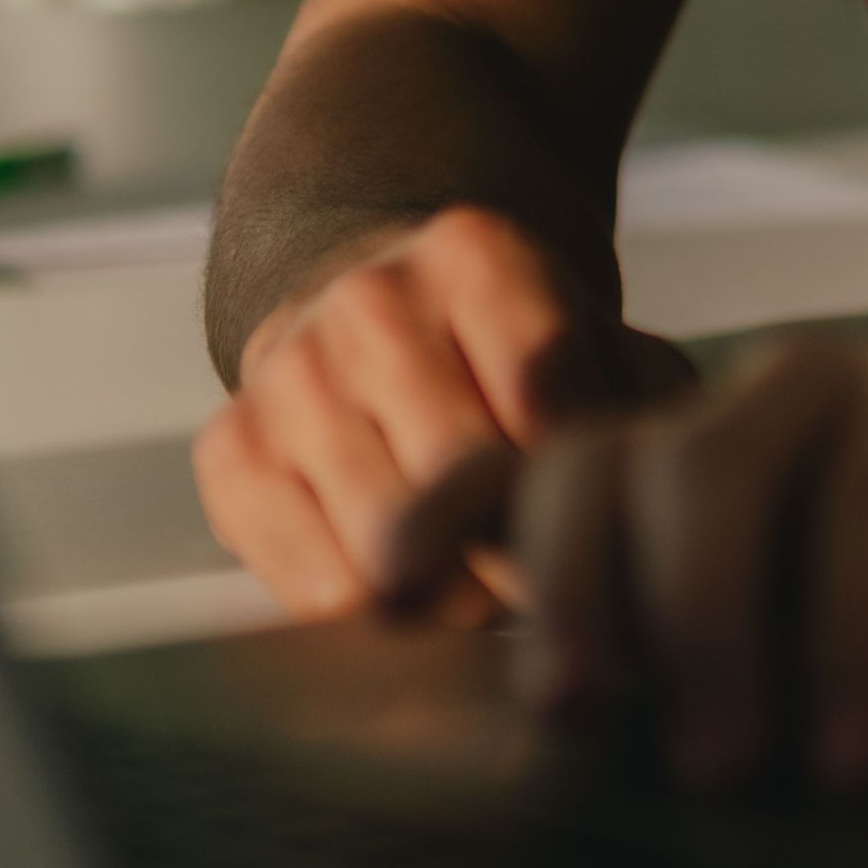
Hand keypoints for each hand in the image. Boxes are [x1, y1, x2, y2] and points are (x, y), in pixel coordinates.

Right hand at [193, 204, 688, 615]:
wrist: (376, 313)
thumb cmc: (516, 353)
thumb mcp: (596, 342)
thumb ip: (638, 406)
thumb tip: (633, 501)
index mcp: (474, 255)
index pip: (544, 401)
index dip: (577, 490)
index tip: (592, 525)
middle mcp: (369, 304)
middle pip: (460, 486)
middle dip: (515, 556)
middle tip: (540, 576)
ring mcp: (288, 374)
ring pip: (386, 554)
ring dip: (450, 598)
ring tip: (477, 579)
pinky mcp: (229, 449)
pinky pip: (312, 587)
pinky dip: (371, 612)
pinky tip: (400, 581)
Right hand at [369, 332, 867, 793]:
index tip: (851, 761)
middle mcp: (826, 389)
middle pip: (731, 456)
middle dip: (714, 614)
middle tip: (717, 768)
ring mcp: (706, 424)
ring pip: (608, 461)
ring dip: (579, 590)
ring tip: (579, 721)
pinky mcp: (617, 484)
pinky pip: (510, 476)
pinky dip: (445, 531)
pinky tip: (391, 610)